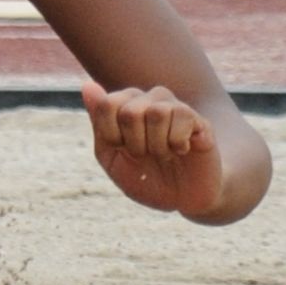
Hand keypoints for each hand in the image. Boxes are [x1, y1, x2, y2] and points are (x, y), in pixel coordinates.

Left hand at [81, 80, 226, 217]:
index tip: (121, 150)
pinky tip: (182, 150)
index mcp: (124, 106)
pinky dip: (178, 143)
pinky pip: (183, 116)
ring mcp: (174, 107)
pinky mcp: (198, 119)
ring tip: (165, 154)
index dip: (111, 134)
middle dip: (135, 144)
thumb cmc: (145, 178)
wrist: (184, 200)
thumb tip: (87, 85)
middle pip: (130, 111)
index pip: (107, 104)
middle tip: (146, 155)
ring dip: (157, 145)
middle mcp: (148, 100)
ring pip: (157, 112)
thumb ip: (99, 124)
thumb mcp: (112, 158)